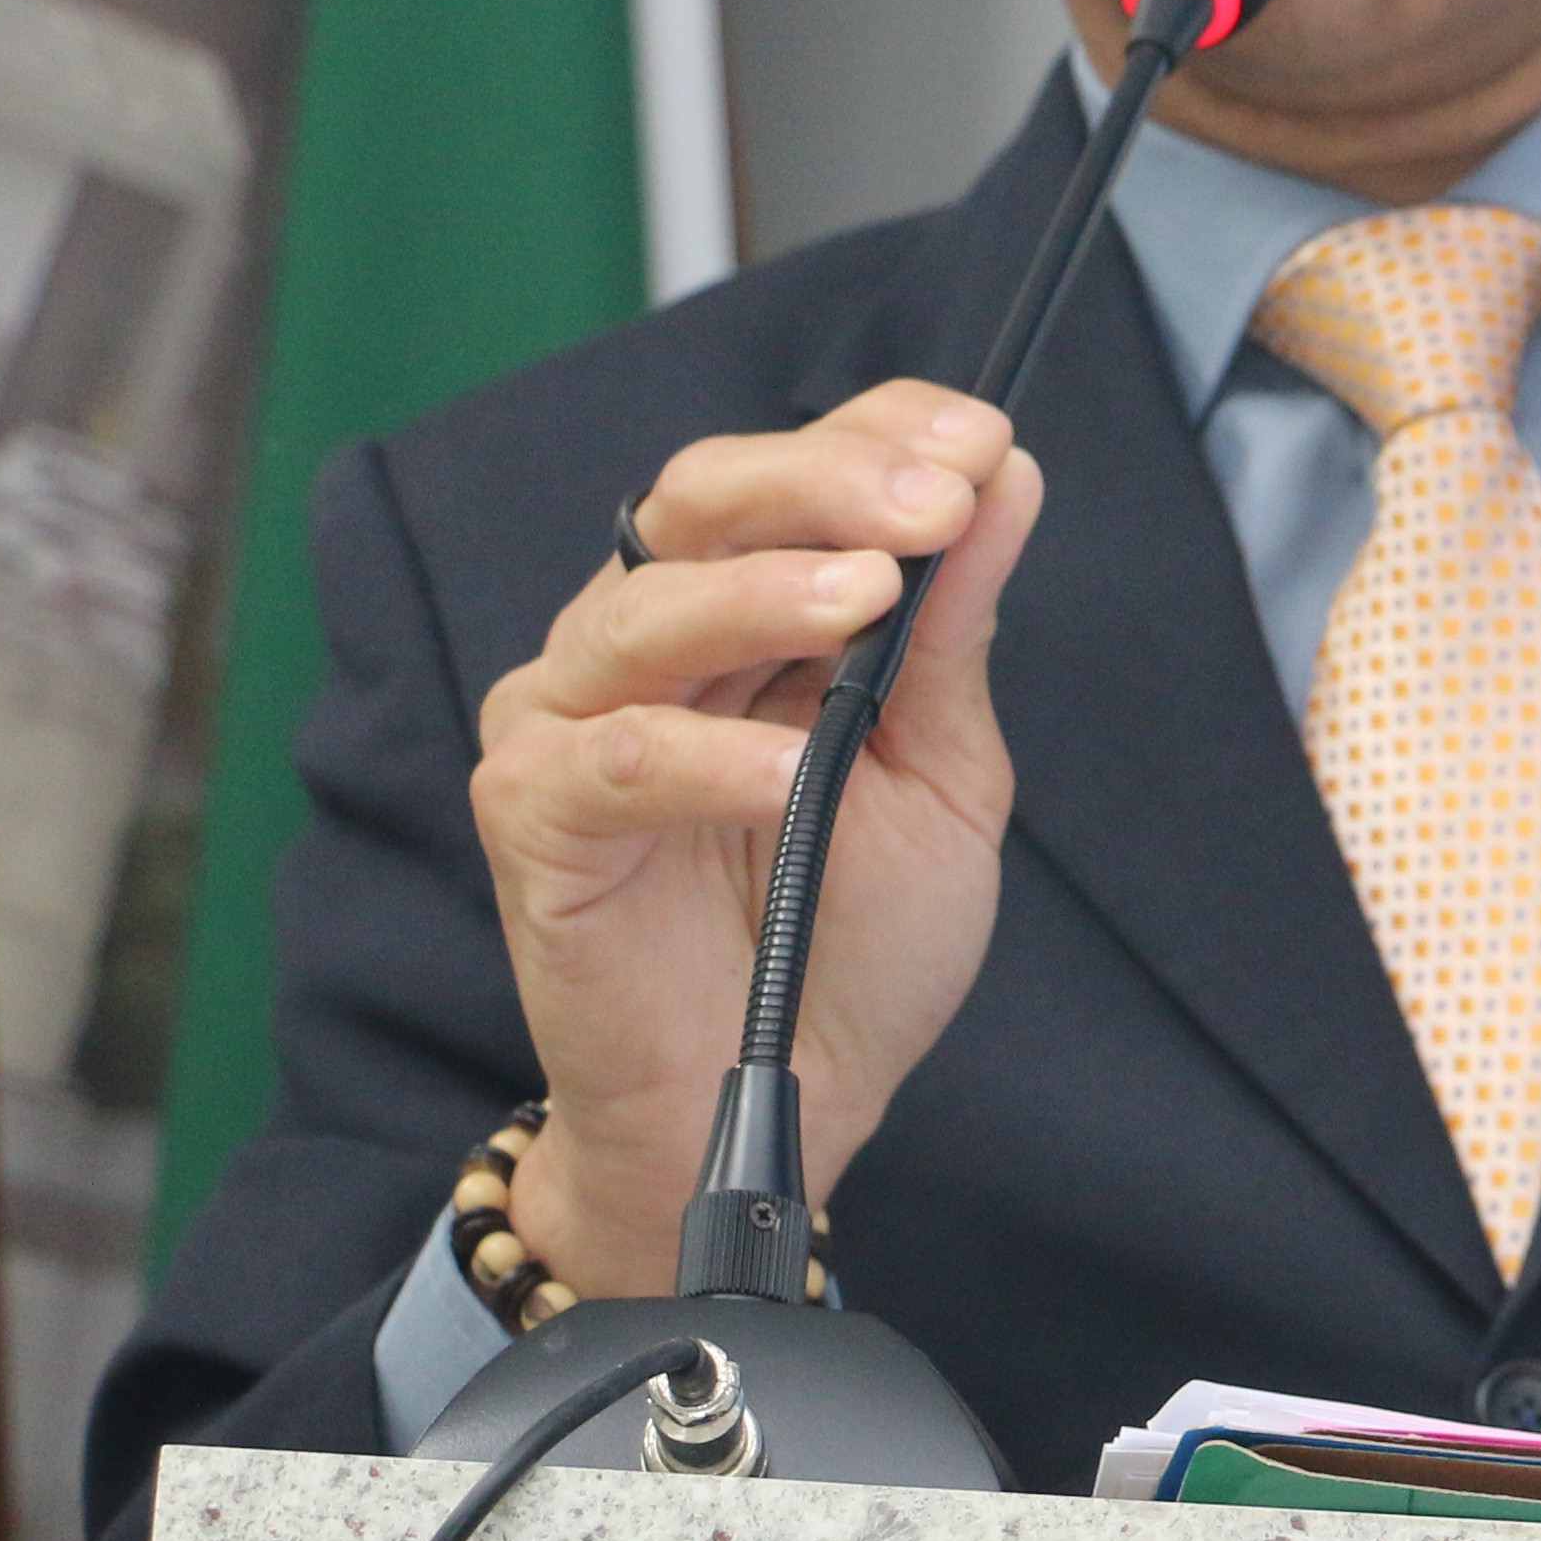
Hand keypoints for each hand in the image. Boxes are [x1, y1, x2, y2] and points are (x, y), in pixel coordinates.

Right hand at [466, 382, 1041, 1296]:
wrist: (784, 1104)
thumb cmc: (850, 942)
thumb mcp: (938, 775)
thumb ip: (952, 633)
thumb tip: (1008, 481)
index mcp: (740, 611)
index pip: (786, 475)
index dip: (877, 436)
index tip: (982, 441)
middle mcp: (642, 639)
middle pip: (702, 502)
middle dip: (826, 481)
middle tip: (936, 502)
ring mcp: (572, 722)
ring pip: (646, 610)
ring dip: (762, 591)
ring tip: (866, 596)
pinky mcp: (532, 819)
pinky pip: (609, 760)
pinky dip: (702, 756)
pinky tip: (791, 774)